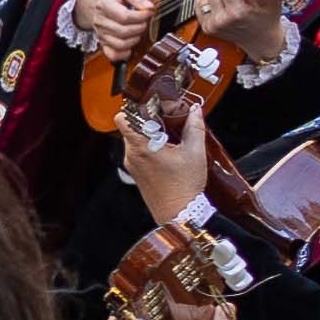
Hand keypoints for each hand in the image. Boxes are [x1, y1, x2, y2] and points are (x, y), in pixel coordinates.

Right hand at [72, 0, 157, 58]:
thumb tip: (149, 7)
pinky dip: (124, 53)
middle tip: (144, 20)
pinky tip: (130, 45)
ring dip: (135, 38)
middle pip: (123, 31)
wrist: (95, 2)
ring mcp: (101, 34)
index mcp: (103, 4)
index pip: (124, 16)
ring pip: (120, 44)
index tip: (148, 12)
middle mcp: (100, 21)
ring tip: (138, 29)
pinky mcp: (103, 43)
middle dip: (140, 27)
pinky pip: (113, 55)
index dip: (141, 16)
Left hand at [122, 101, 213, 225]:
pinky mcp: (137, 174)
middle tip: (168, 117)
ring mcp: (132, 166)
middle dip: (148, 119)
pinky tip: (168, 149)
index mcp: (141, 147)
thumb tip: (195, 110)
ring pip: (135, 139)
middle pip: (131, 126)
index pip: (123, 118)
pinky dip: (150, 146)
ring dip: (150, 133)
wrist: (179, 215)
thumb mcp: (195, 152)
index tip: (151, 105)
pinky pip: (138, 152)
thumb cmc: (184, 188)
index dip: (135, 107)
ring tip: (171, 134)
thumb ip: (194, 127)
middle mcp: (131, 155)